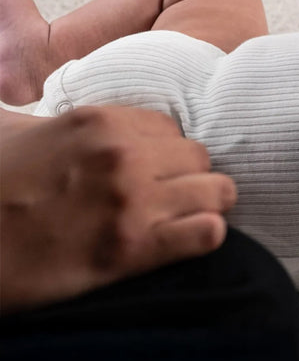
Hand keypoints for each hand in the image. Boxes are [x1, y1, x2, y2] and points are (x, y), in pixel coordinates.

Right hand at [0, 106, 236, 312]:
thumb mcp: (15, 131)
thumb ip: (48, 118)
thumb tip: (43, 110)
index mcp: (99, 121)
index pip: (171, 128)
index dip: (166, 153)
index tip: (155, 171)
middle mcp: (123, 154)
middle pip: (199, 157)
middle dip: (190, 178)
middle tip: (171, 199)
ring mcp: (132, 201)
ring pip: (217, 191)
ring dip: (207, 205)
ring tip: (185, 220)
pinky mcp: (131, 250)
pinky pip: (207, 233)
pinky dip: (205, 236)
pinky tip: (184, 241)